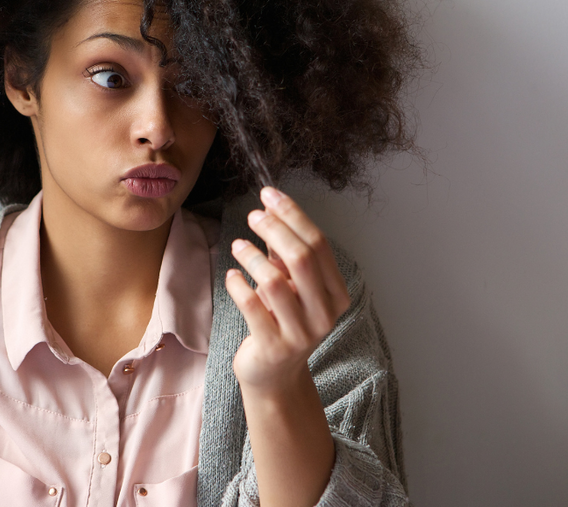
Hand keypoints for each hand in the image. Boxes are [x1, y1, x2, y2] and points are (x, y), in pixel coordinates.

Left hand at [224, 186, 351, 392]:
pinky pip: (252, 307)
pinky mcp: (274, 347)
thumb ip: (285, 252)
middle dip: (274, 230)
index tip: (268, 194)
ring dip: (252, 256)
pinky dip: (238, 286)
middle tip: (252, 216)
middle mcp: (325, 314)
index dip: (293, 215)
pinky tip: (231, 275)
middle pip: (301, 259)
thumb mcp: (290, 284)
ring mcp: (301, 333)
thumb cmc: (281, 319)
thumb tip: (271, 206)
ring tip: (237, 245)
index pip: (318, 244)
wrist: (273, 373)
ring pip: (274, 282)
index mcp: (336, 293)